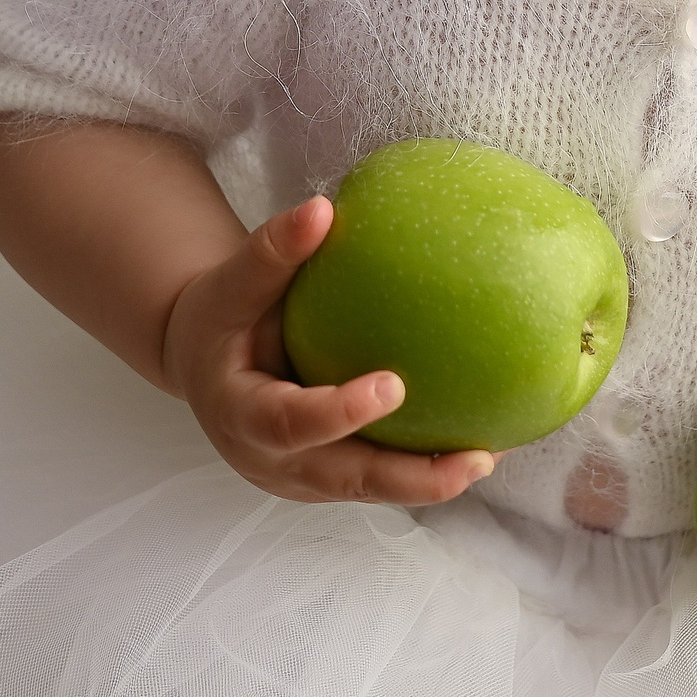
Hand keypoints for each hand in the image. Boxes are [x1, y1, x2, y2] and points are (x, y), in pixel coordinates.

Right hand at [160, 193, 497, 505]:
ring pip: (372, 488)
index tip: (394, 385)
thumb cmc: (219, 317)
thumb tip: (322, 208)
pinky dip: (425, 464)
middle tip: (474, 459)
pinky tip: (480, 441)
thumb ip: (271, 251)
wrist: (202, 363)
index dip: (340, 412)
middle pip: (348, 479)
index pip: (291, 423)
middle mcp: (273, 461)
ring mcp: (303, 478)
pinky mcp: (329, 478)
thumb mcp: (231, 284)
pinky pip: (379, 475)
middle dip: (413, 478)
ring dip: (432, 479)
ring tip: (494, 455)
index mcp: (242, 415)